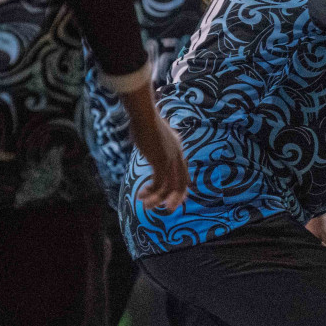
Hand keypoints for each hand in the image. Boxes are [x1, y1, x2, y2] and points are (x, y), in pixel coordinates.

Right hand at [122, 84, 187, 211]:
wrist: (144, 116)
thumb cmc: (143, 122)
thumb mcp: (153, 135)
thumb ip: (154, 143)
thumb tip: (146, 142)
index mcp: (177, 149)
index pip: (184, 173)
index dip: (180, 188)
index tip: (170, 197)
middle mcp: (178, 156)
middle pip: (182, 184)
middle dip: (176, 199)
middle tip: (167, 209)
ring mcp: (171, 159)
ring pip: (169, 188)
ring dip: (157, 199)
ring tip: (146, 205)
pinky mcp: (161, 162)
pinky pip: (159, 184)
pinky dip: (151, 192)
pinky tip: (141, 195)